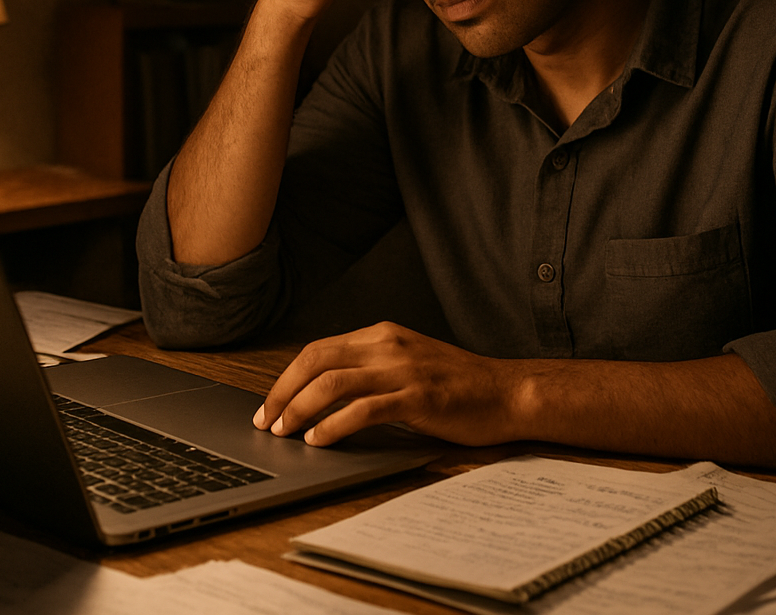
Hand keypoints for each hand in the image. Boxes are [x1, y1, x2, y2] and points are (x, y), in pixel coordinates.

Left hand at [253, 322, 524, 446]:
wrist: (508, 393)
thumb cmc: (460, 385)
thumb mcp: (409, 364)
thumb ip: (371, 371)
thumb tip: (323, 396)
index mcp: (382, 335)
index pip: (319, 350)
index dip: (287, 377)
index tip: (270, 404)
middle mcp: (388, 346)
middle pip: (316, 361)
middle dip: (283, 392)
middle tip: (267, 421)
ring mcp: (403, 370)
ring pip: (332, 383)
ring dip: (301, 409)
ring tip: (286, 432)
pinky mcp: (418, 398)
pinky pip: (363, 409)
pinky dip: (333, 425)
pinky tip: (320, 440)